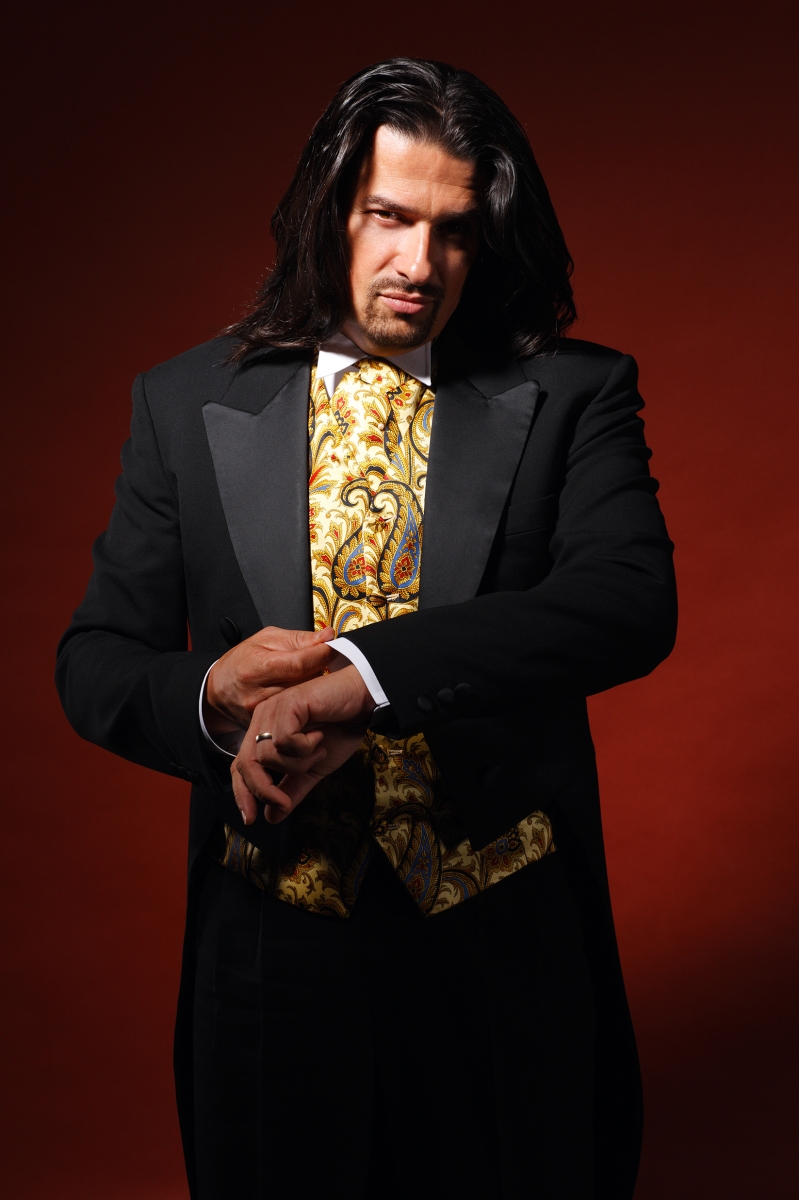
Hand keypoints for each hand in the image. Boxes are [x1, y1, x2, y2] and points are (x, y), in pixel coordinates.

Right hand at [204, 625, 335, 733]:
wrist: (217, 690)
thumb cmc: (241, 661)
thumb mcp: (266, 639)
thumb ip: (298, 639)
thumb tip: (327, 635)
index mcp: (257, 668)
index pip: (300, 664)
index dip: (322, 654)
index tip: (334, 647)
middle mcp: (258, 694)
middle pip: (304, 685)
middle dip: (319, 672)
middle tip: (323, 663)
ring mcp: (261, 714)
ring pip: (302, 702)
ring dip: (311, 690)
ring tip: (310, 679)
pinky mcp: (264, 726)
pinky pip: (294, 716)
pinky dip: (303, 705)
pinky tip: (302, 696)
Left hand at [232, 664, 375, 824]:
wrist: (362, 703)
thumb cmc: (339, 729)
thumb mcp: (312, 768)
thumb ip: (292, 788)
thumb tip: (272, 817)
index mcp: (264, 732)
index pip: (240, 766)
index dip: (242, 792)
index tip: (251, 818)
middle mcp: (262, 719)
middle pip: (246, 764)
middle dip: (263, 790)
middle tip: (285, 802)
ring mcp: (273, 710)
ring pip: (268, 755)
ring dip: (297, 764)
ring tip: (317, 751)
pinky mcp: (288, 704)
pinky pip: (284, 740)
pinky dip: (304, 747)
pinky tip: (319, 737)